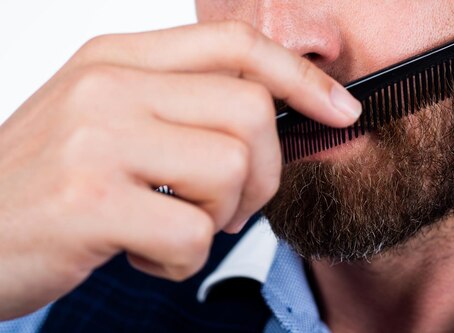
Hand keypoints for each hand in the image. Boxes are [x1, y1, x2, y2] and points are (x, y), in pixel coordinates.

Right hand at [0, 21, 360, 318]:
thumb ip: (181, 105)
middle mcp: (108, 86)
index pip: (235, 43)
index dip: (301, 75)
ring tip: (176, 226)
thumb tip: (272, 115)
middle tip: (228, 206)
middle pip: (252, 111)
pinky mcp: (89, 202)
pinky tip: (144, 253)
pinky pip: (192, 234)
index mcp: (118, 59)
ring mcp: (97, 140)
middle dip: (264, 174)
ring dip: (221, 217)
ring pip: (232, 169)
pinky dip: (183, 261)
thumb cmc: (46, 181)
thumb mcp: (106, 119)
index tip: (340, 109)